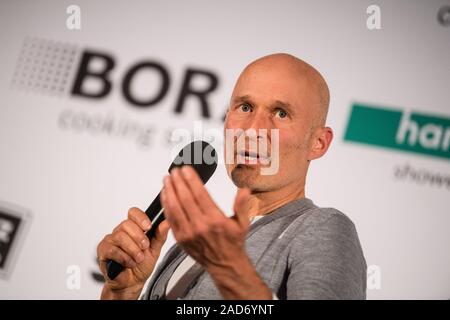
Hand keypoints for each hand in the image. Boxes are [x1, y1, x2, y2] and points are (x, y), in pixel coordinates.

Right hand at [97, 207, 169, 298]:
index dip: (140, 218)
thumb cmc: (142, 265)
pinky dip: (124, 257)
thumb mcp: (154, 250)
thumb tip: (166, 222)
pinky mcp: (103, 251)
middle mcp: (120, 231)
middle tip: (145, 247)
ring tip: (138, 258)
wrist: (132, 283)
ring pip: (120, 237)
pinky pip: (112, 249)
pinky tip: (129, 263)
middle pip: (126, 224)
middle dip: (139, 237)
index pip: (133, 213)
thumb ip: (160, 236)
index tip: (148, 227)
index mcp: (133, 228)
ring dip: (132, 249)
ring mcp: (110, 240)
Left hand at [161, 166, 271, 298]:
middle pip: (185, 198)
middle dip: (178, 182)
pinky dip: (166, 205)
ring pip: (174, 207)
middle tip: (174, 170)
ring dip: (169, 191)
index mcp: (215, 220)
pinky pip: (170, 218)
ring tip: (167, 179)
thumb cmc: (233, 243)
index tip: (186, 169)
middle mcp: (200, 226)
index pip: (200, 194)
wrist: (225, 265)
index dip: (191, 179)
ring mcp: (188, 233)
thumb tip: (245, 189)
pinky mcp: (180, 238)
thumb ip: (242, 205)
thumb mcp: (242, 223)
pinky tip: (165, 194)